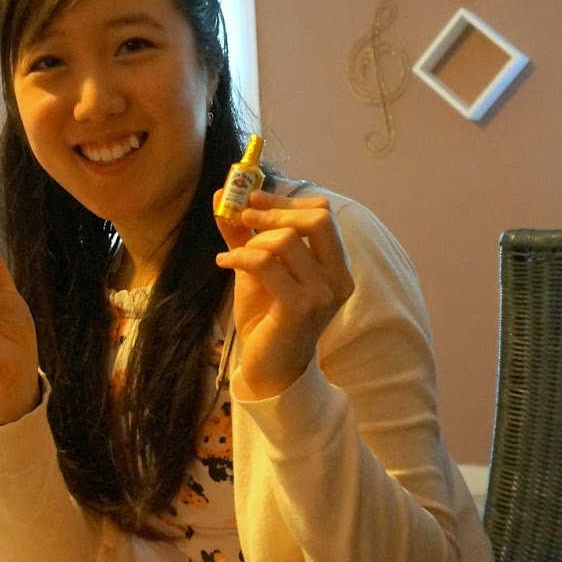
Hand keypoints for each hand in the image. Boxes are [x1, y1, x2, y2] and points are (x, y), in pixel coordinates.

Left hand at [213, 188, 354, 399]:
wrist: (268, 367)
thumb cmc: (268, 317)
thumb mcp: (258, 268)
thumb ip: (245, 232)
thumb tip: (223, 194)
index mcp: (336, 265)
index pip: (324, 214)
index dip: (287, 201)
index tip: (253, 199)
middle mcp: (338, 279)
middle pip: (318, 220)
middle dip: (275, 212)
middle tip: (245, 217)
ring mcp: (322, 295)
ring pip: (288, 241)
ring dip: (254, 241)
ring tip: (235, 255)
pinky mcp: (300, 309)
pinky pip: (267, 264)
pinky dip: (240, 257)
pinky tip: (224, 263)